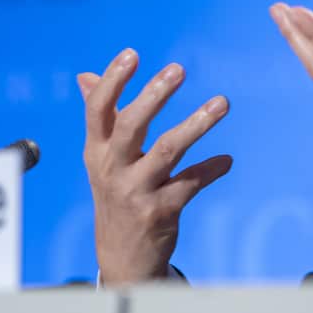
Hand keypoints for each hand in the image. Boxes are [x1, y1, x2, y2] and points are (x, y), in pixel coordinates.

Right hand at [78, 49, 232, 285]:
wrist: (121, 259)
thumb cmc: (115, 194)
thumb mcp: (101, 158)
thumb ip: (100, 116)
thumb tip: (85, 75)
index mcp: (97, 150)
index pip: (98, 110)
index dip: (113, 80)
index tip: (132, 53)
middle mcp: (112, 169)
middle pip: (130, 126)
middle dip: (153, 95)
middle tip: (178, 69)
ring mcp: (136, 191)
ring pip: (167, 151)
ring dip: (196, 124)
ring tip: (223, 102)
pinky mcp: (161, 212)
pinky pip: (191, 184)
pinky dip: (211, 169)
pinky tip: (227, 161)